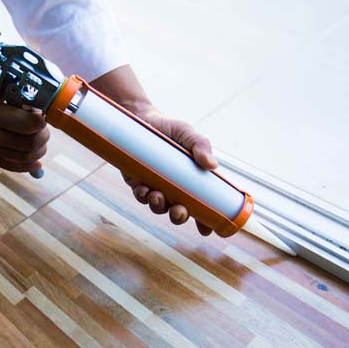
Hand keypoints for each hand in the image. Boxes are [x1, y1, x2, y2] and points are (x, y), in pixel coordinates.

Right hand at [0, 73, 48, 172]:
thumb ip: (10, 78)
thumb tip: (35, 82)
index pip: (29, 123)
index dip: (41, 117)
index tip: (40, 110)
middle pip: (31, 142)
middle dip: (43, 133)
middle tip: (42, 123)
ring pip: (26, 157)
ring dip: (40, 148)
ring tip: (41, 137)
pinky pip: (12, 167)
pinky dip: (28, 166)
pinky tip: (38, 163)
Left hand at [91, 65, 217, 235]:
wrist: (140, 117)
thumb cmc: (168, 127)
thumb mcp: (187, 133)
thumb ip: (200, 145)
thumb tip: (212, 165)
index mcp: (190, 180)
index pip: (201, 205)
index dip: (205, 221)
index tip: (207, 230)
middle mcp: (173, 187)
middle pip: (179, 212)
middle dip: (179, 217)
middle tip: (179, 211)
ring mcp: (155, 185)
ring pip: (158, 206)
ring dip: (158, 206)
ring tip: (157, 196)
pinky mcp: (136, 181)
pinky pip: (141, 195)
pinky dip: (142, 195)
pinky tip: (142, 189)